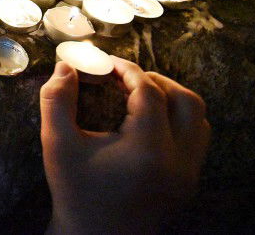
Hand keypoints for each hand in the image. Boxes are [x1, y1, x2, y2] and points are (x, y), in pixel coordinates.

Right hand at [40, 57, 209, 234]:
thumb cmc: (75, 192)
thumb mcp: (58, 145)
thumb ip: (56, 100)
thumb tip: (65, 66)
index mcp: (148, 150)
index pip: (149, 92)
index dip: (128, 70)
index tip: (107, 63)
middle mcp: (177, 162)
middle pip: (186, 101)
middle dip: (156, 81)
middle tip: (125, 77)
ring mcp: (188, 175)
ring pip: (198, 120)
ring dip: (172, 100)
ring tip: (139, 95)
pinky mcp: (188, 184)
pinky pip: (196, 140)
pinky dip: (178, 122)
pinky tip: (148, 122)